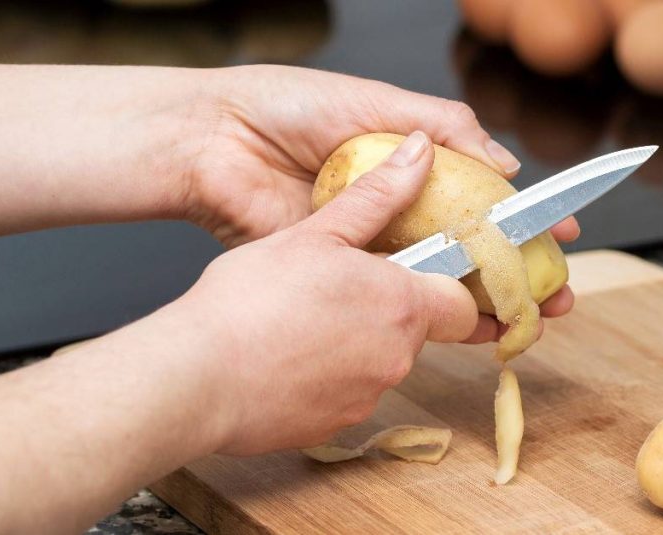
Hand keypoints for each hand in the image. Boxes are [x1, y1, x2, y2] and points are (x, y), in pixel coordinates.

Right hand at [178, 132, 476, 453]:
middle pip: (416, 330)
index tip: (447, 279)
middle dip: (389, 308)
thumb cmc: (252, 301)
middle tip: (342, 284)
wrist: (198, 377)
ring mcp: (365, 398)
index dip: (457, 289)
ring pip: (377, 362)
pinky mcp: (332, 425)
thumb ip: (378, 195)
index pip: (463, 305)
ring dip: (355, 340)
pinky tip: (287, 353)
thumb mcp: (317, 233)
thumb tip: (422, 151)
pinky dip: (326, 374)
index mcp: (401, 305)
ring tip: (303, 316)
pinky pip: (344, 393)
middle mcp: (396, 359)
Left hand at [181, 65, 578, 336]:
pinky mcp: (342, 269)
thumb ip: (444, 127)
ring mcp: (371, 240)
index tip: (565, 231)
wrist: (216, 142)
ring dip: (484, 299)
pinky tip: (469, 327)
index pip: (482, 193)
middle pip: (468, 243)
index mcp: (409, 161)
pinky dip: (430, 312)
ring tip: (528, 317)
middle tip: (556, 292)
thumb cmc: (291, 107)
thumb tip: (506, 164)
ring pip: (437, 276)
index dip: (524, 215)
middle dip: (515, 269)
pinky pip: (392, 294)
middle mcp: (397, 205)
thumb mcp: (377, 102)